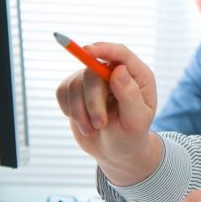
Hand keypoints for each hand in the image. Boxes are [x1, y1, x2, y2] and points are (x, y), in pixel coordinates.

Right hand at [54, 42, 161, 185]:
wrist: (115, 152)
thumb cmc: (130, 137)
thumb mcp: (135, 121)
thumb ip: (130, 96)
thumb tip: (118, 70)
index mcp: (138, 76)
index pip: (120, 53)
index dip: (104, 49)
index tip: (88, 50)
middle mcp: (116, 73)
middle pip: (93, 71)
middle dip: (92, 100)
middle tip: (100, 124)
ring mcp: (94, 79)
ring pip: (75, 82)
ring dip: (80, 111)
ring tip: (94, 128)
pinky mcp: (76, 89)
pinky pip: (62, 91)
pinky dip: (70, 110)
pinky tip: (84, 122)